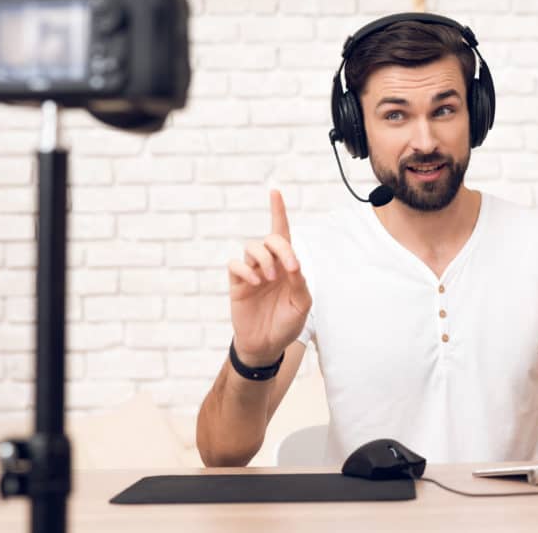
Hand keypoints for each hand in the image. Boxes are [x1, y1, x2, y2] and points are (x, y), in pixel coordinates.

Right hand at [227, 190, 312, 367]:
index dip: (278, 212)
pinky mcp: (237, 284)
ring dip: (264, 258)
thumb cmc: (286, 323)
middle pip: (270, 238)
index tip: (274, 192)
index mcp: (287, 265)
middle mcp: (269, 264)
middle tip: (289, 266)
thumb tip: (293, 262)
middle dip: (281, 246)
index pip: (282, 233)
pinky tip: (256, 282)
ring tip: (270, 279)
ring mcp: (252, 273)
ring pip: (251, 247)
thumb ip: (300, 282)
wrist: (267, 346)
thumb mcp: (302, 305)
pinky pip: (235, 264)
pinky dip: (246, 269)